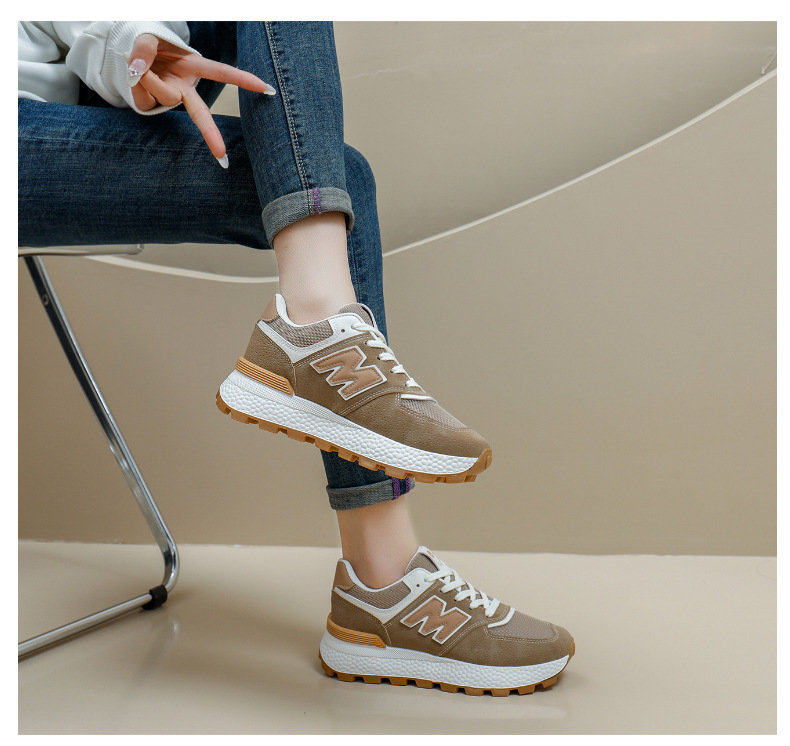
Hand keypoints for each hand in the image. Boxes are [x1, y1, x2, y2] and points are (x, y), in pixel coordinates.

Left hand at [128, 33, 274, 166]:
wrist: (131, 53)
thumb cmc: (149, 45)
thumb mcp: (147, 37)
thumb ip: (144, 48)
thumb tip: (138, 70)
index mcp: (192, 67)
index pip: (221, 73)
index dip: (243, 79)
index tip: (266, 89)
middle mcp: (185, 87)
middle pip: (202, 113)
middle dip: (211, 134)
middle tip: (223, 156)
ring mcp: (170, 97)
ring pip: (166, 95)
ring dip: (150, 78)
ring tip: (139, 65)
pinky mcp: (153, 104)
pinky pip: (145, 97)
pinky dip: (136, 83)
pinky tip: (135, 76)